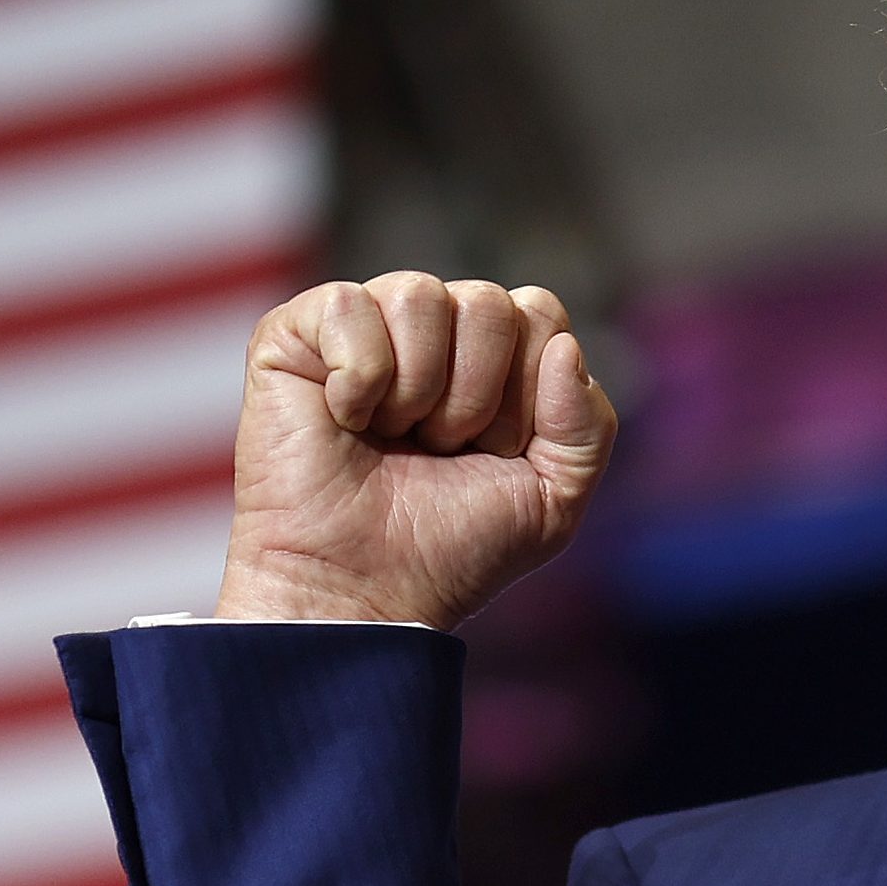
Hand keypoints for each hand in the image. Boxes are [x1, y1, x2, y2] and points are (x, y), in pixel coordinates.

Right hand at [215, 270, 616, 629]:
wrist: (364, 590)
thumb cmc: (452, 550)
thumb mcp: (553, 500)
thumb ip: (588, 426)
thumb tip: (564, 344)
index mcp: (495, 358)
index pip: (540, 314)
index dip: (527, 392)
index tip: (494, 452)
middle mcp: (433, 330)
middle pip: (488, 303)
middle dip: (475, 397)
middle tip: (439, 450)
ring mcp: (367, 325)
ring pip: (421, 295)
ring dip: (419, 390)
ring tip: (393, 438)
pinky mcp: (298, 331)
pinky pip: (351, 306)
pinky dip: (359, 380)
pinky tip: (344, 420)